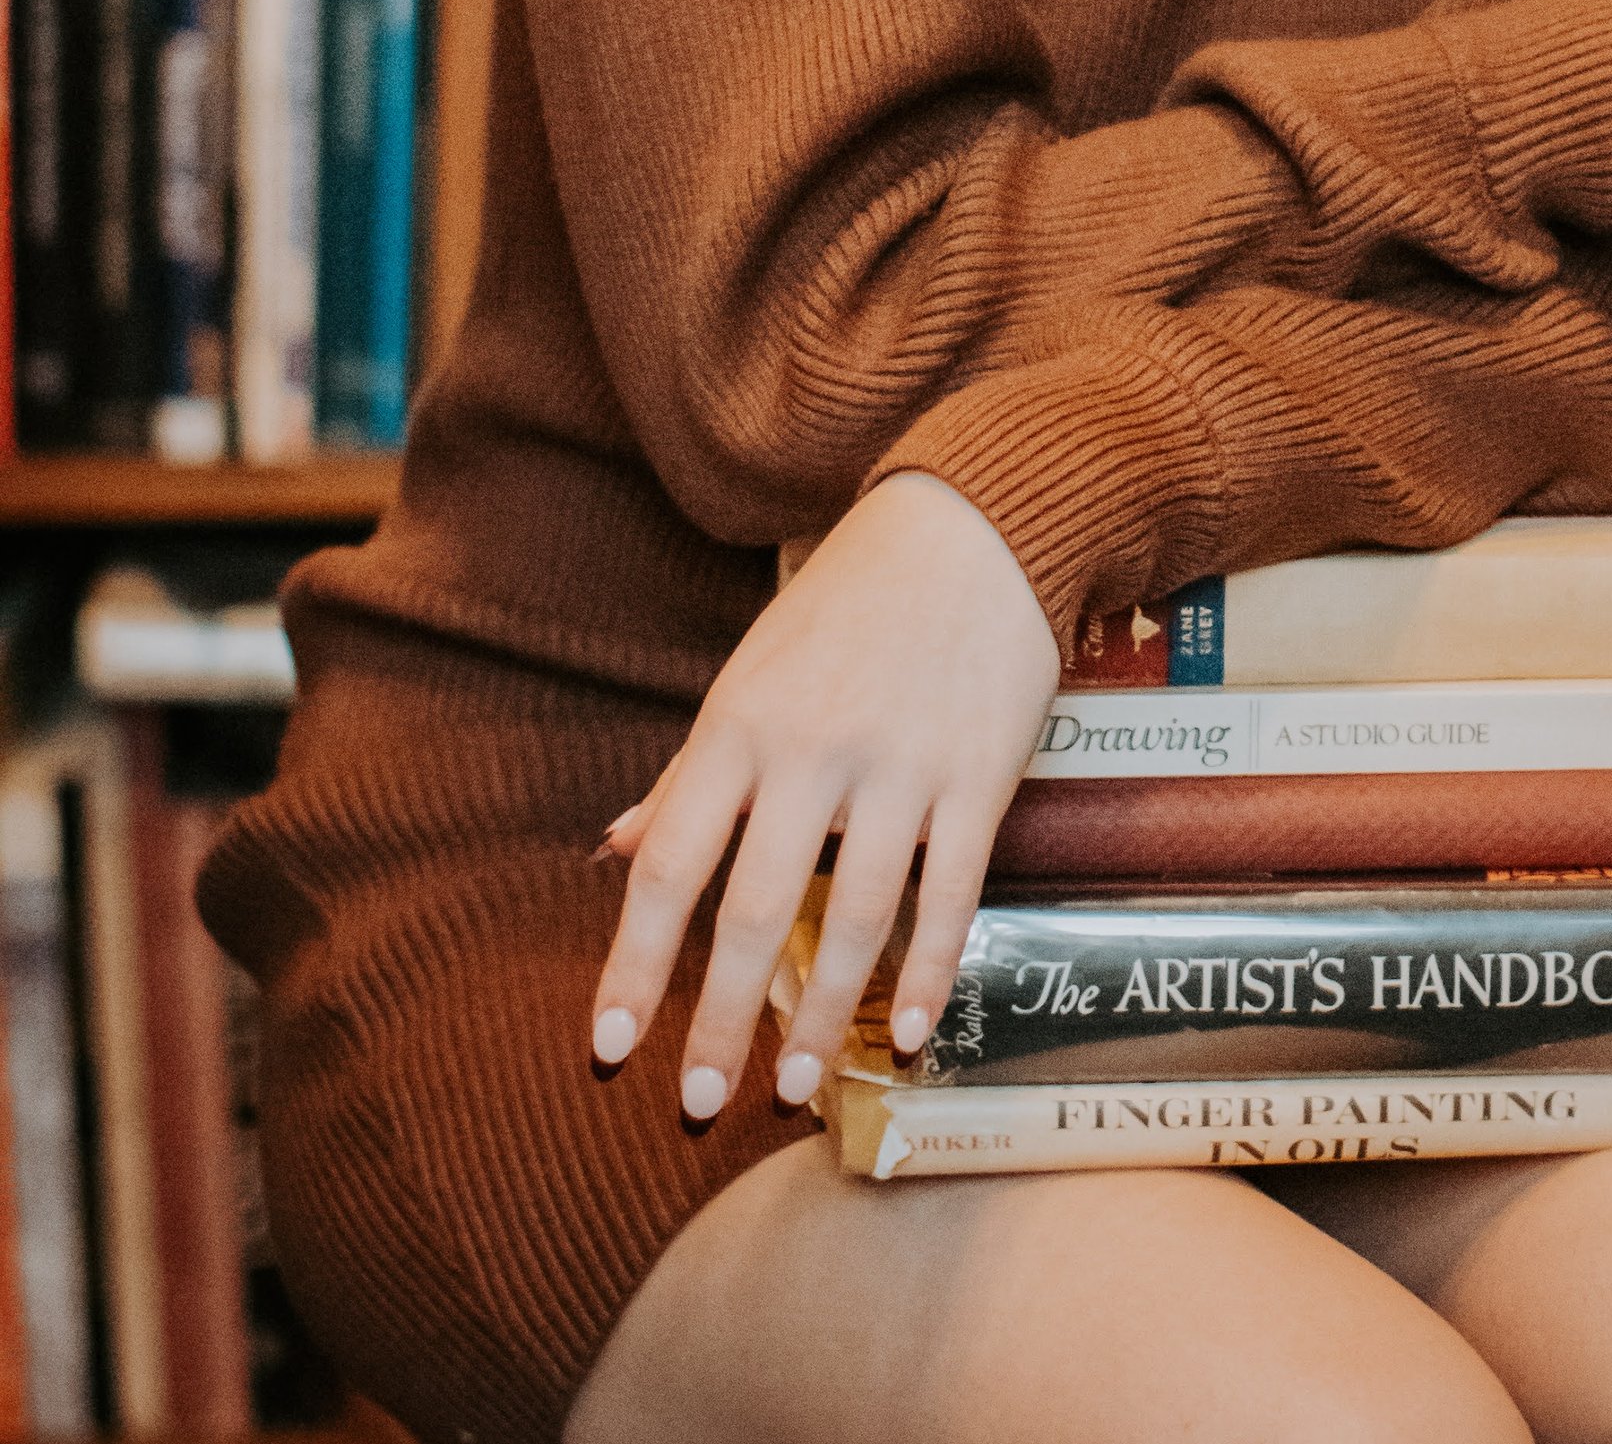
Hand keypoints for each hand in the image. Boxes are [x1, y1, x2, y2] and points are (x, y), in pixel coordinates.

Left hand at [592, 470, 1060, 1117]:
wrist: (971, 528)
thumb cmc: (843, 608)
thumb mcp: (748, 676)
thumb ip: (689, 773)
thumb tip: (615, 851)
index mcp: (739, 724)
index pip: (670, 863)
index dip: (635, 963)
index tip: (610, 1047)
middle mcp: (813, 750)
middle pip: (754, 908)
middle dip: (720, 1020)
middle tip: (697, 1105)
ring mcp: (900, 765)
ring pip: (856, 915)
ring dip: (823, 1012)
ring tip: (796, 1086)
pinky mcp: (979, 774)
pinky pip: (952, 892)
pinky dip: (930, 972)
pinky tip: (909, 1033)